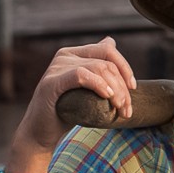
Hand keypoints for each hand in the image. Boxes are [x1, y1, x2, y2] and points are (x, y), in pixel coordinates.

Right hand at [7, 37, 136, 172]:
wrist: (40, 132)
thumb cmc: (66, 111)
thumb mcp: (85, 87)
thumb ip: (97, 67)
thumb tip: (111, 40)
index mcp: (74, 54)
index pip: (108, 50)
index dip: (125, 67)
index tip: (133, 88)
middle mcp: (64, 55)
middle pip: (106, 62)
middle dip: (122, 86)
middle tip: (127, 109)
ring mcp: (56, 67)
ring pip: (98, 68)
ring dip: (116, 90)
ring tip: (120, 108)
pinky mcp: (51, 82)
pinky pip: (81, 75)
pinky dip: (98, 84)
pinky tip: (107, 96)